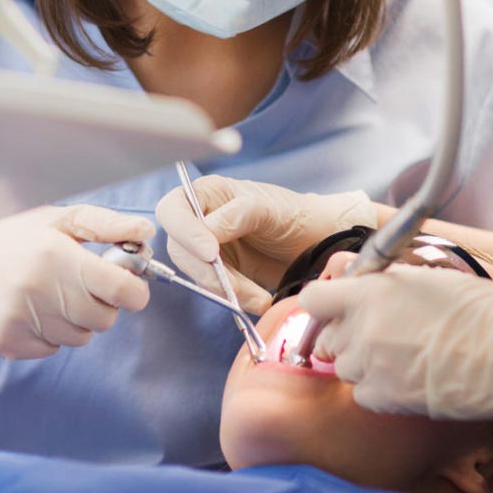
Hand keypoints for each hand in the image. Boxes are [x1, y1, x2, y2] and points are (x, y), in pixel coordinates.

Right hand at [0, 205, 153, 358]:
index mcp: (54, 255)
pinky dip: (49, 334)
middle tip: (79, 285)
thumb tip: (147, 232)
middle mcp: (36, 290)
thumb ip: (106, 226)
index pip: (121, 290)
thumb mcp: (57, 220)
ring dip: (74, 321)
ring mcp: (20, 321)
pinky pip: (52, 350)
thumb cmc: (11, 240)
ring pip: (80, 338)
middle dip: (101, 304)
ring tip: (49, 295)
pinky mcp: (6, 344)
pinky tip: (29, 310)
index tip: (127, 285)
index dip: (133, 290)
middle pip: (104, 319)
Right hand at [155, 176, 377, 308]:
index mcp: (207, 194)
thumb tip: (207, 231)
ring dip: (224, 289)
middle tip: (233, 285)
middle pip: (179, 248)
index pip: (173, 211)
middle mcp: (201, 220)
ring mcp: (209, 249)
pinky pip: (215, 290)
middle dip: (206, 270)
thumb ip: (238, 214)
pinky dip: (235, 298)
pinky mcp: (222, 274)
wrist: (318, 244)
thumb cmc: (296, 214)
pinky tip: (259, 299)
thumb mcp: (269, 209)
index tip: (210, 253)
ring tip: (257, 296)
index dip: (185, 232)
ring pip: (196, 274)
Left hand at [297, 265, 492, 433]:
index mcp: (372, 293)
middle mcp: (364, 331)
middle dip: (347, 334)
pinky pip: (362, 395)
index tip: (338, 307)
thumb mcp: (432, 278)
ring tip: (398, 358)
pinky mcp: (388, 400)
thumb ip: (389, 281)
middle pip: (328, 337)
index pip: (314, 298)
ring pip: (345, 369)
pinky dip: (377, 389)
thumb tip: (366, 282)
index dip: (325, 303)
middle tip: (378, 333)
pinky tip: (405, 379)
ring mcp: (373, 368)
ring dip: (363, 363)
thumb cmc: (484, 310)